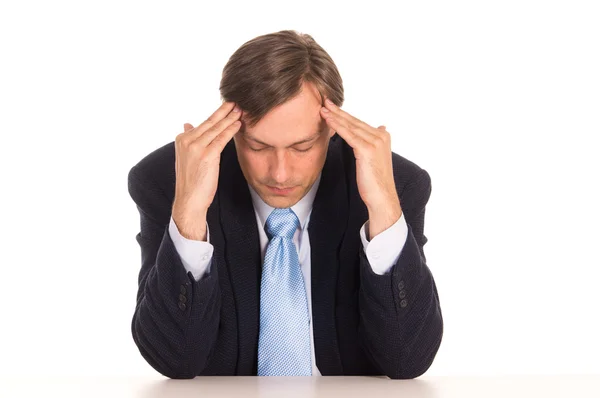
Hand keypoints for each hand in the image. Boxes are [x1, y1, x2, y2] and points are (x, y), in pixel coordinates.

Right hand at [172, 101, 241, 239]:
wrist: (189, 200)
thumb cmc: (191, 181)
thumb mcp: (187, 157)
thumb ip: (189, 139)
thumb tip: (187, 123)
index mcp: (182, 139)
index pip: (203, 123)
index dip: (217, 114)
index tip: (227, 105)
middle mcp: (187, 140)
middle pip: (210, 122)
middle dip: (224, 111)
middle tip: (237, 101)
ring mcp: (196, 147)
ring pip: (216, 128)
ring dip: (230, 117)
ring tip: (240, 109)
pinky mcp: (206, 155)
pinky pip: (221, 139)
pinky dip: (231, 130)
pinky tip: (238, 124)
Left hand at [320, 98, 401, 237]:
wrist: (382, 197)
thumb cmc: (375, 181)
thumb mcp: (375, 157)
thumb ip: (375, 142)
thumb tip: (380, 127)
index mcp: (382, 136)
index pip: (359, 123)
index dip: (344, 115)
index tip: (332, 108)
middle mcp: (381, 135)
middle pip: (354, 121)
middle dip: (338, 111)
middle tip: (324, 101)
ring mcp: (375, 141)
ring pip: (350, 126)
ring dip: (335, 116)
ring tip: (322, 108)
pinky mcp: (367, 149)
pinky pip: (348, 134)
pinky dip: (337, 126)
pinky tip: (327, 119)